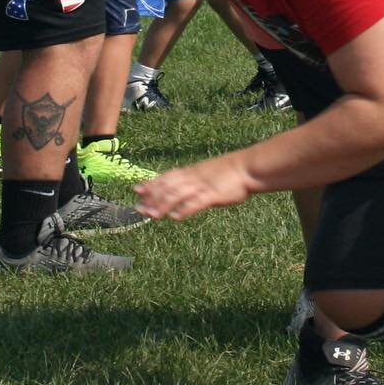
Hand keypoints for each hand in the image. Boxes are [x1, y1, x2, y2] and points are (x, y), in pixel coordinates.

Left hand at [135, 156, 255, 221]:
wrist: (247, 167)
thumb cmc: (229, 172)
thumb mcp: (208, 174)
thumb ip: (195, 181)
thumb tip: (183, 189)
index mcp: (192, 172)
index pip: (167, 177)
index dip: (151, 183)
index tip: (136, 189)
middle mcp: (193, 177)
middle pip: (168, 186)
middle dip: (152, 197)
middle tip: (138, 207)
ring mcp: (203, 185)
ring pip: (178, 195)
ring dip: (163, 205)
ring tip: (152, 215)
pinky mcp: (213, 195)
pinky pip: (197, 202)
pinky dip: (185, 210)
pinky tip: (176, 217)